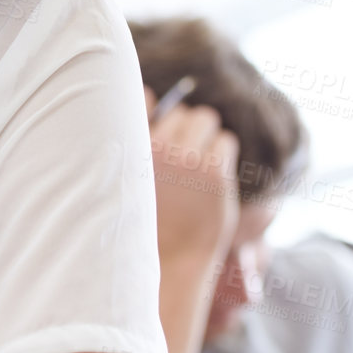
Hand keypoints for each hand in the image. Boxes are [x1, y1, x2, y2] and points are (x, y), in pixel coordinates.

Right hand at [144, 85, 239, 278]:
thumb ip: (137, 133)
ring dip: (206, 138)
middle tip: (183, 158)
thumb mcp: (130, 172)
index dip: (157, 113)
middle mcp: (152, 147)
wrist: (169, 259)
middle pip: (181, 111)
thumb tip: (149, 93)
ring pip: (205, 120)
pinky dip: (222, 153)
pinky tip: (212, 175)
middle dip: (185, 129)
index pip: (143, 98)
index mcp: (128, 146)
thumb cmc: (148, 214)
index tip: (162, 132)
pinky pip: (224, 141)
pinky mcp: (212, 171)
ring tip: (198, 166)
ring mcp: (184, 158)